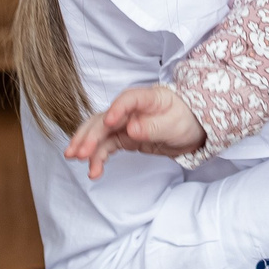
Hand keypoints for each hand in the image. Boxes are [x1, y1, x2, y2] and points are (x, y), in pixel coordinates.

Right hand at [63, 84, 205, 179]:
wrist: (191, 130)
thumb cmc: (185, 120)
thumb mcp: (174, 125)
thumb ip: (153, 127)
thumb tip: (131, 129)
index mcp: (147, 98)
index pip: (128, 99)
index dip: (117, 108)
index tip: (109, 121)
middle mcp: (130, 109)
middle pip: (105, 118)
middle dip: (91, 135)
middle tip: (79, 152)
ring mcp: (124, 122)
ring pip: (100, 132)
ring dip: (87, 145)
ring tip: (77, 160)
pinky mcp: (123, 136)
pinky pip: (106, 145)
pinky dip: (97, 156)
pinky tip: (93, 170)